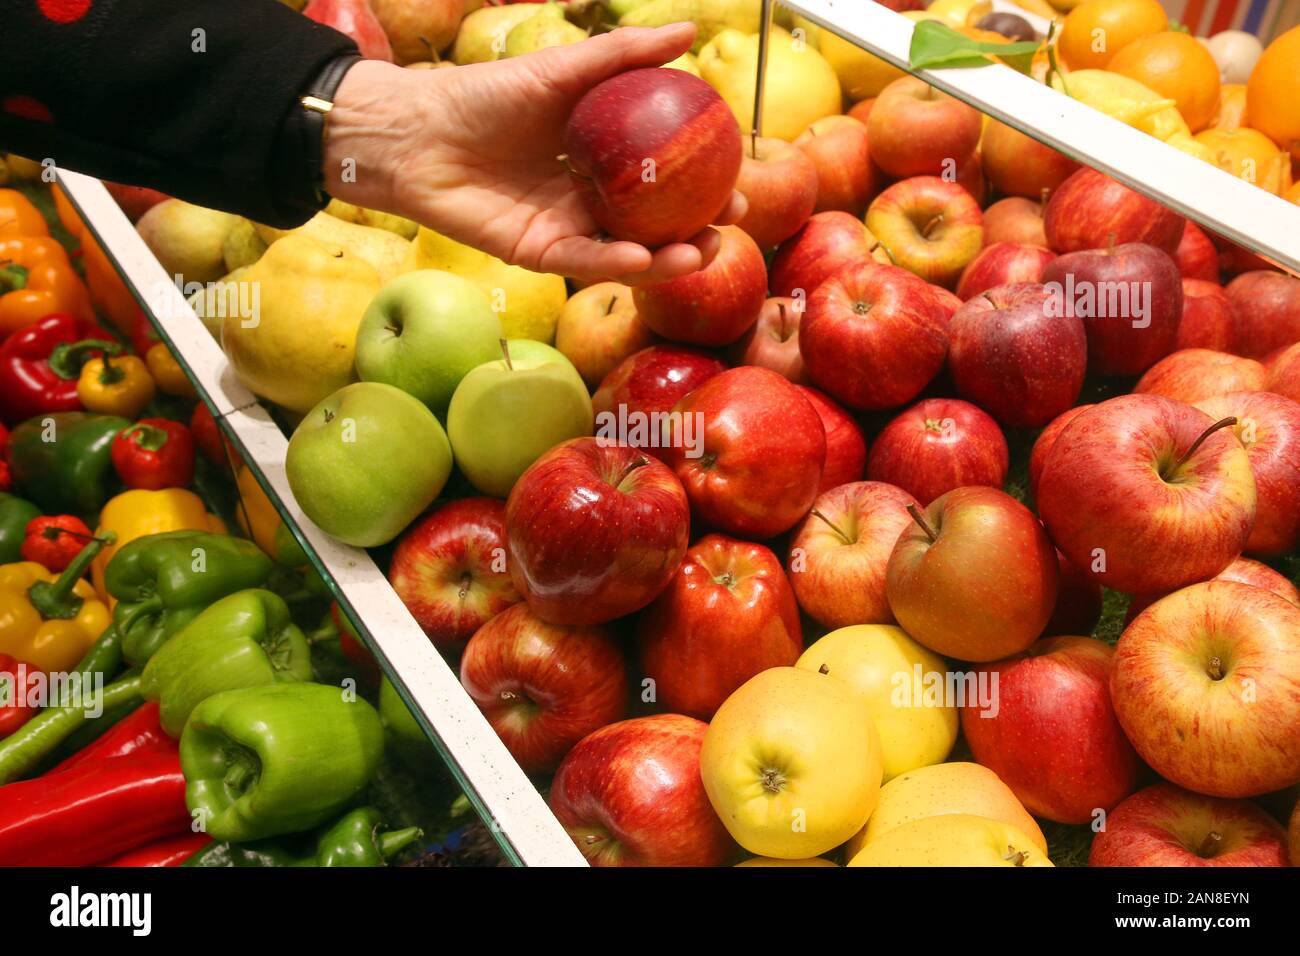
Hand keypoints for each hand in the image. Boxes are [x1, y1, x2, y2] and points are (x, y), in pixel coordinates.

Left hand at [323, 24, 745, 284]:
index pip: (665, 177)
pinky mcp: (536, 253)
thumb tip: (689, 33)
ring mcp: (565, 228)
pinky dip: (613, 263)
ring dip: (666, 259)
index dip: (706, 183)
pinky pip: (582, 261)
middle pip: (656, 222)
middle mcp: (589, 198)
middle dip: (698, 230)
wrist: (416, 131)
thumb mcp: (561, 71)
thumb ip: (622, 56)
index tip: (742, 180)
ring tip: (700, 252)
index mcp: (602, 158)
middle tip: (732, 225)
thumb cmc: (482, 96)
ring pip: (625, 251)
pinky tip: (642, 259)